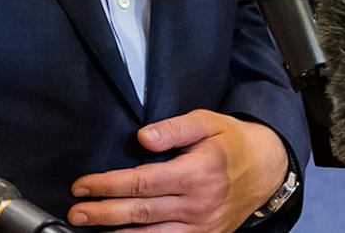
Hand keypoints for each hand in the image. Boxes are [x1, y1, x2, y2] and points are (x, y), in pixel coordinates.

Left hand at [69, 109, 287, 231]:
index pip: (142, 182)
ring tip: (89, 230)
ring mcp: (203, 226)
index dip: (108, 185)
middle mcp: (198, 204)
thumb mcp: (206, 121)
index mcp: (196, 173)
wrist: (268, 168)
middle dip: (103, 213)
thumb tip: (143, 138)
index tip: (82, 185)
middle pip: (141, 212)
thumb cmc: (231, 141)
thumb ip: (174, 128)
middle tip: (76, 212)